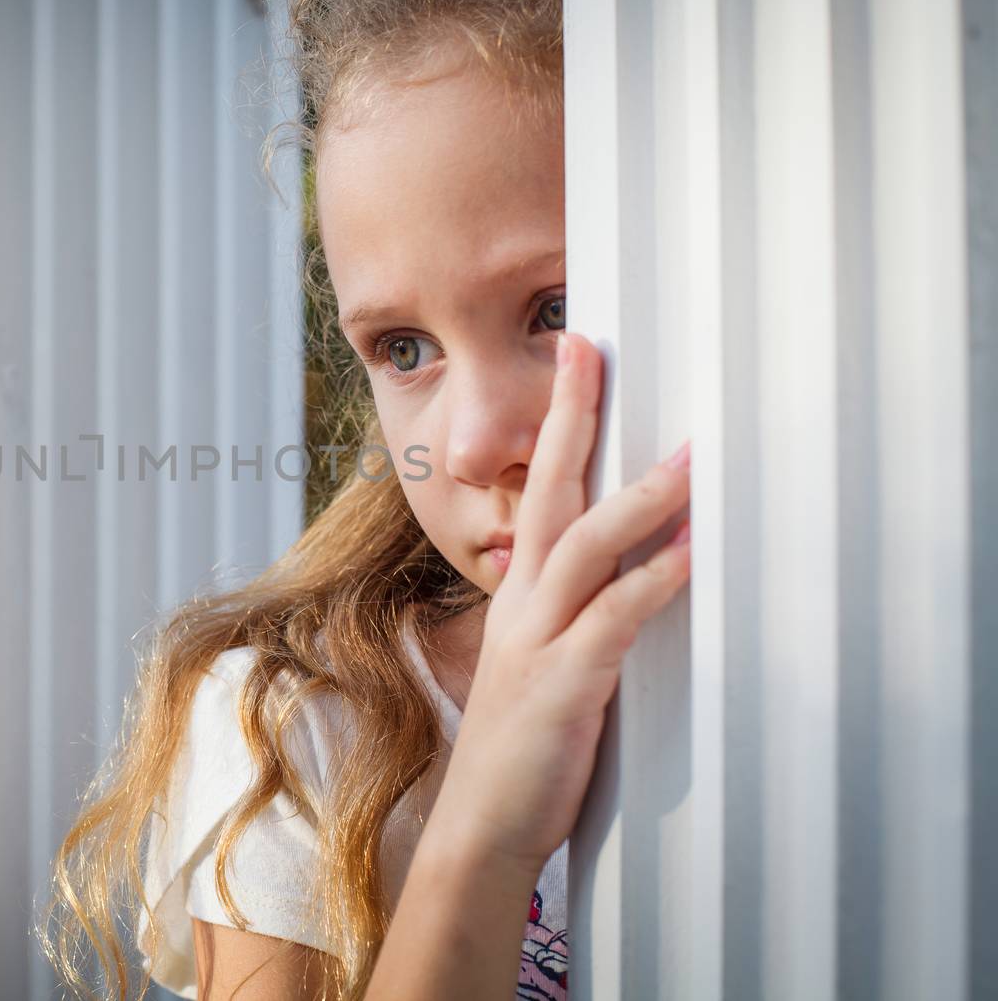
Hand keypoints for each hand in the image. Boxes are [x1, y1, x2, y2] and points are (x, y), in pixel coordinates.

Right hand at [428, 330, 691, 878]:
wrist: (483, 822)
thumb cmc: (523, 742)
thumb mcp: (541, 658)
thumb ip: (576, 608)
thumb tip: (633, 566)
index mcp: (521, 591)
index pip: (540, 488)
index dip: (561, 420)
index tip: (578, 354)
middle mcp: (523, 601)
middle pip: (548, 492)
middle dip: (572, 417)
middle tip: (593, 352)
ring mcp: (539, 639)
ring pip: (585, 548)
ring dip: (640, 500)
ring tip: (690, 460)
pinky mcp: (563, 683)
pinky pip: (613, 620)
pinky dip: (654, 582)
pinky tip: (692, 554)